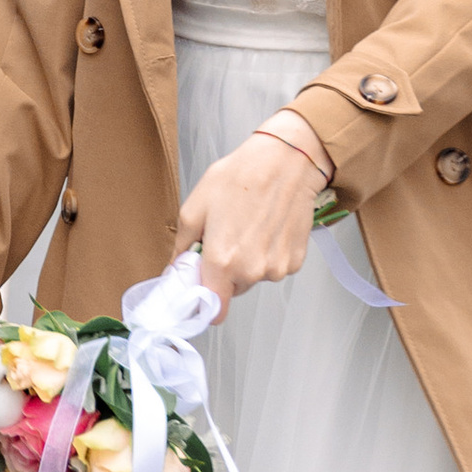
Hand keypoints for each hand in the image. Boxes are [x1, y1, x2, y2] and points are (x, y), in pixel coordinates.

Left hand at [171, 127, 320, 314]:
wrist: (286, 162)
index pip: (212, 309)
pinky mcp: (295, 261)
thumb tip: (177, 270)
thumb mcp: (195, 207)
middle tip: (224, 237)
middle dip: (223, 272)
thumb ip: (182, 247)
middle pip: (230, 290)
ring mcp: (276, 268)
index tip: (200, 285)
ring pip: (253, 278)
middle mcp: (252, 271)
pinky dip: (268, 254)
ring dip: (247, 261)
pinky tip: (267, 227)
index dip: (204, 300)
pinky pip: (273, 267)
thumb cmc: (240, 178)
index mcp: (222, 262)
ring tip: (248, 226)